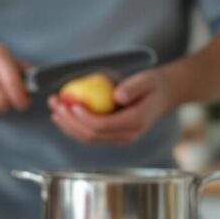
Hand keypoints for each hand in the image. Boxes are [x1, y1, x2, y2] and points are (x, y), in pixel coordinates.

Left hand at [48, 69, 172, 144]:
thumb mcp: (148, 80)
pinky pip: (89, 134)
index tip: (71, 105)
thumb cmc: (155, 84)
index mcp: (135, 123)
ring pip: (87, 138)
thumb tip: (117, 95)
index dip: (84, 118)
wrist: (166, 94)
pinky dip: (73, 126)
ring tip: (54, 109)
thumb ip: (133, 87)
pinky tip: (61, 115)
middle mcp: (127, 135)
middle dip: (70, 122)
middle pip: (91, 136)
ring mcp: (119, 138)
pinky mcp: (112, 135)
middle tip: (56, 106)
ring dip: (67, 126)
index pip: (104, 126)